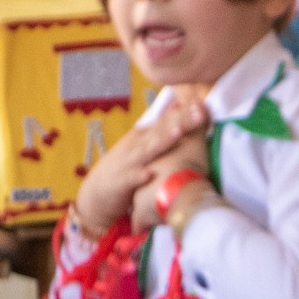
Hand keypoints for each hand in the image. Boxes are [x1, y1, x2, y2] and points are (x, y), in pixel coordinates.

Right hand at [74, 98, 210, 235]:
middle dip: (180, 121)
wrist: (96, 193)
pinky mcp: (120, 182)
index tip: (202, 104)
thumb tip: (178, 109)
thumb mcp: (142, 147)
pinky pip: (131, 179)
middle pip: (161, 131)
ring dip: (162, 141)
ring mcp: (128, 163)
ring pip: (147, 151)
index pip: (165, 120)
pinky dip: (139, 176)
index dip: (183, 112)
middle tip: (200, 111)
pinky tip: (149, 174)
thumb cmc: (126, 169)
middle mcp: (136, 146)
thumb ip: (159, 131)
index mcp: (142, 137)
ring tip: (178, 132)